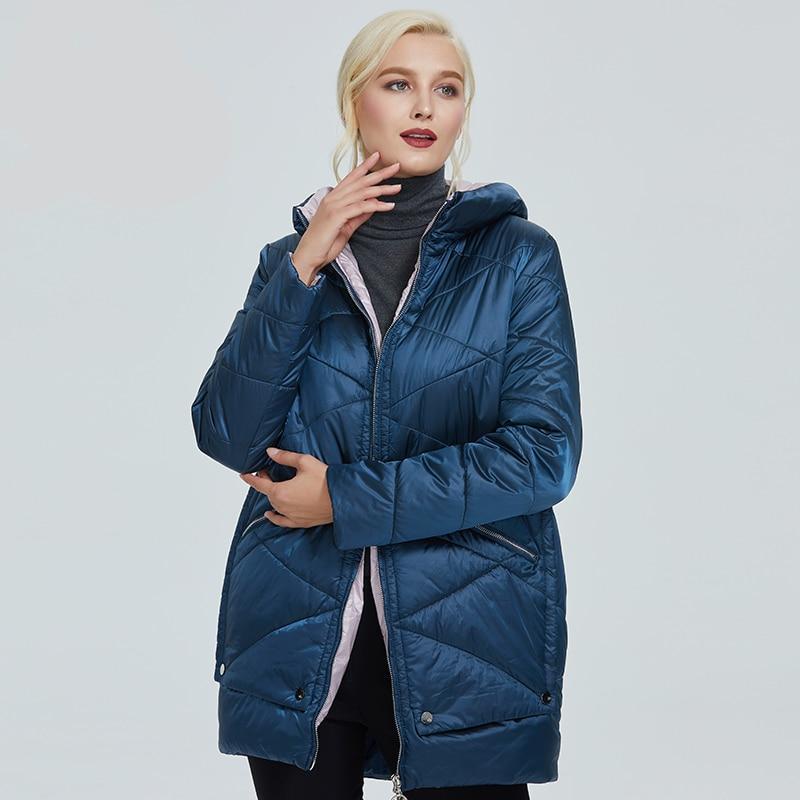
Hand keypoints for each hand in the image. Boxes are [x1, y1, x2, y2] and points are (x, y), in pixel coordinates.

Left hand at [239, 447, 332, 527]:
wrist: (343, 498)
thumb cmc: (325, 480)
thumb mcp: (304, 462)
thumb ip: (284, 457)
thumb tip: (270, 452)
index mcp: (280, 491)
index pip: (259, 483)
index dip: (250, 478)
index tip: (243, 474)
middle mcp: (282, 506)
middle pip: (267, 493)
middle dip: (265, 482)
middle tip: (268, 471)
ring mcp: (290, 516)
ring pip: (274, 505)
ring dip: (272, 495)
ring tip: (274, 486)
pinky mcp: (300, 522)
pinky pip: (281, 521)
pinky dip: (274, 517)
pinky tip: (270, 514)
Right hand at [292, 150, 402, 275]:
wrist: (309, 256)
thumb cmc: (324, 244)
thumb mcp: (346, 227)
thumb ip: (358, 215)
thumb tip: (373, 206)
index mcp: (333, 198)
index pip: (351, 177)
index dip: (365, 166)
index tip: (377, 156)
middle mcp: (333, 198)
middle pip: (360, 181)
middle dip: (379, 173)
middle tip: (396, 166)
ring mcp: (334, 206)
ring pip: (362, 192)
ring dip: (382, 189)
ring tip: (397, 188)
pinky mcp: (337, 216)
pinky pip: (361, 207)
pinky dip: (377, 206)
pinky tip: (389, 205)